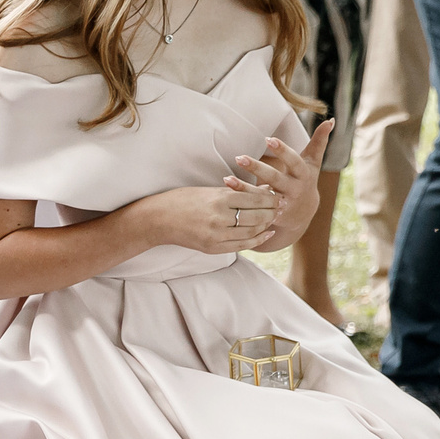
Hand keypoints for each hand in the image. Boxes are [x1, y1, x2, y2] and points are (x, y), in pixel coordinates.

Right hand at [138, 181, 279, 253]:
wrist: (158, 220)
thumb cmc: (182, 200)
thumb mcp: (209, 191)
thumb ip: (235, 192)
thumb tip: (263, 190)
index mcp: (219, 199)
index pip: (254, 199)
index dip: (270, 199)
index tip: (279, 196)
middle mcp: (220, 218)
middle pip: (256, 216)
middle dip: (271, 212)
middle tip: (281, 208)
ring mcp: (216, 235)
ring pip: (251, 232)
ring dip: (266, 225)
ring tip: (274, 219)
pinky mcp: (213, 248)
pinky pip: (241, 246)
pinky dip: (256, 240)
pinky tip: (266, 234)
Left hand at [229, 121, 333, 243]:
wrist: (303, 212)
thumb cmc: (306, 179)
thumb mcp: (313, 162)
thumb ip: (320, 142)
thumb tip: (331, 120)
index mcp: (303, 174)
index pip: (294, 161)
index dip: (283, 151)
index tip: (268, 139)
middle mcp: (294, 189)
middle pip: (275, 179)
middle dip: (258, 168)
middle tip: (239, 157)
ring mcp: (281, 203)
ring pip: (261, 196)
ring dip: (243, 187)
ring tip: (226, 178)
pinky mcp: (269, 213)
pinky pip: (253, 206)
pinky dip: (240, 197)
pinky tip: (226, 186)